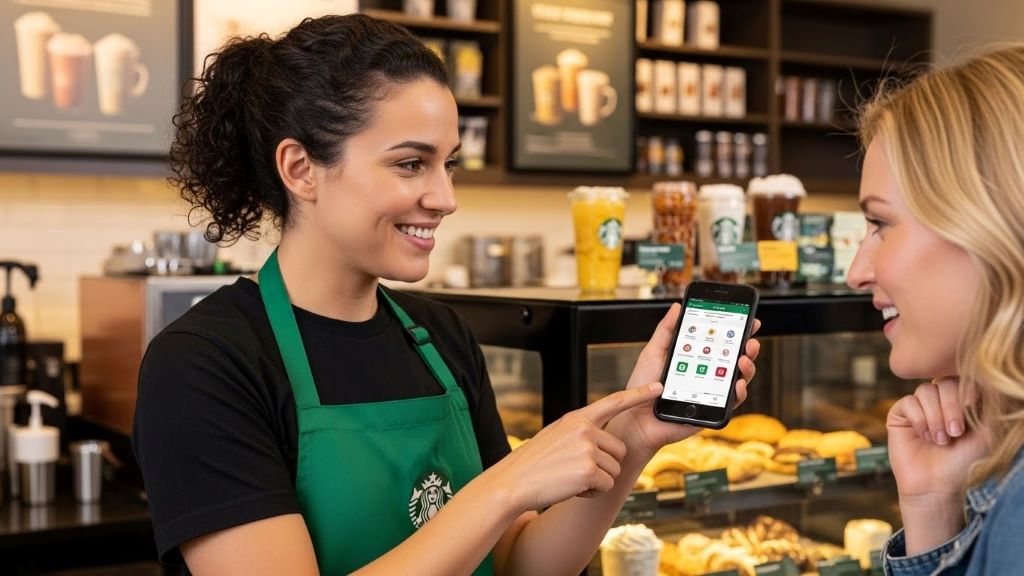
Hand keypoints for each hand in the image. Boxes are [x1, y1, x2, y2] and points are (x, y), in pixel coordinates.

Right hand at [491, 383, 664, 511]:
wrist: (512, 483)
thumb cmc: (533, 464)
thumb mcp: (556, 436)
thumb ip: (581, 433)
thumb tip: (604, 441)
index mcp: (577, 418)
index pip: (614, 402)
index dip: (638, 395)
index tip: (658, 388)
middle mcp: (585, 429)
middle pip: (619, 450)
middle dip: (605, 465)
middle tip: (577, 470)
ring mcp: (587, 448)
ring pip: (614, 470)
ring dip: (597, 480)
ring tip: (570, 478)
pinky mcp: (589, 470)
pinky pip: (606, 485)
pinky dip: (592, 492)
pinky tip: (572, 488)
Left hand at [609, 303, 760, 455]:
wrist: (636, 418)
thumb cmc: (643, 387)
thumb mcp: (653, 353)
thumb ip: (666, 330)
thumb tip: (677, 306)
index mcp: (696, 359)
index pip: (720, 342)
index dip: (736, 331)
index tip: (749, 319)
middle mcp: (707, 374)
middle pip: (735, 358)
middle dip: (748, 347)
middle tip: (750, 340)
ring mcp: (712, 391)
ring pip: (739, 378)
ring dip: (747, 367)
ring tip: (743, 359)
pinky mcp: (712, 409)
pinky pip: (732, 402)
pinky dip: (739, 392)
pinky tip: (737, 384)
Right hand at [887, 378, 988, 504]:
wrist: (937, 484)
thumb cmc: (963, 462)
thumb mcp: (984, 434)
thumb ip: (986, 407)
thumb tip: (982, 385)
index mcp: (961, 401)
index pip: (962, 380)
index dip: (965, 390)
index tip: (971, 407)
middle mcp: (939, 401)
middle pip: (943, 382)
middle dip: (951, 406)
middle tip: (955, 432)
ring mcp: (918, 406)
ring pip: (925, 391)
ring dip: (935, 416)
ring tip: (940, 439)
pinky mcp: (899, 414)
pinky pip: (908, 402)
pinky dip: (919, 419)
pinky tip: (924, 436)